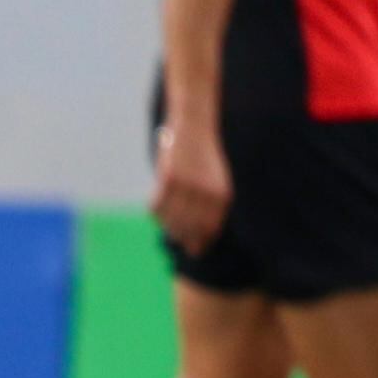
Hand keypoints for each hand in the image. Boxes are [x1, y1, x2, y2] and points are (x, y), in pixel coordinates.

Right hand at [154, 122, 232, 255]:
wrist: (194, 127)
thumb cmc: (205, 158)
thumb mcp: (217, 180)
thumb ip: (211, 205)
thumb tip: (201, 235)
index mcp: (221, 194)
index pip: (210, 228)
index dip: (202, 241)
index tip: (196, 250)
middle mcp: (205, 192)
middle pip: (191, 227)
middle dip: (185, 238)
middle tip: (180, 242)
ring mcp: (186, 186)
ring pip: (173, 218)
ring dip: (169, 227)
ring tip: (169, 229)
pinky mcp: (167, 178)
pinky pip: (157, 205)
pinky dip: (156, 213)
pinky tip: (158, 214)